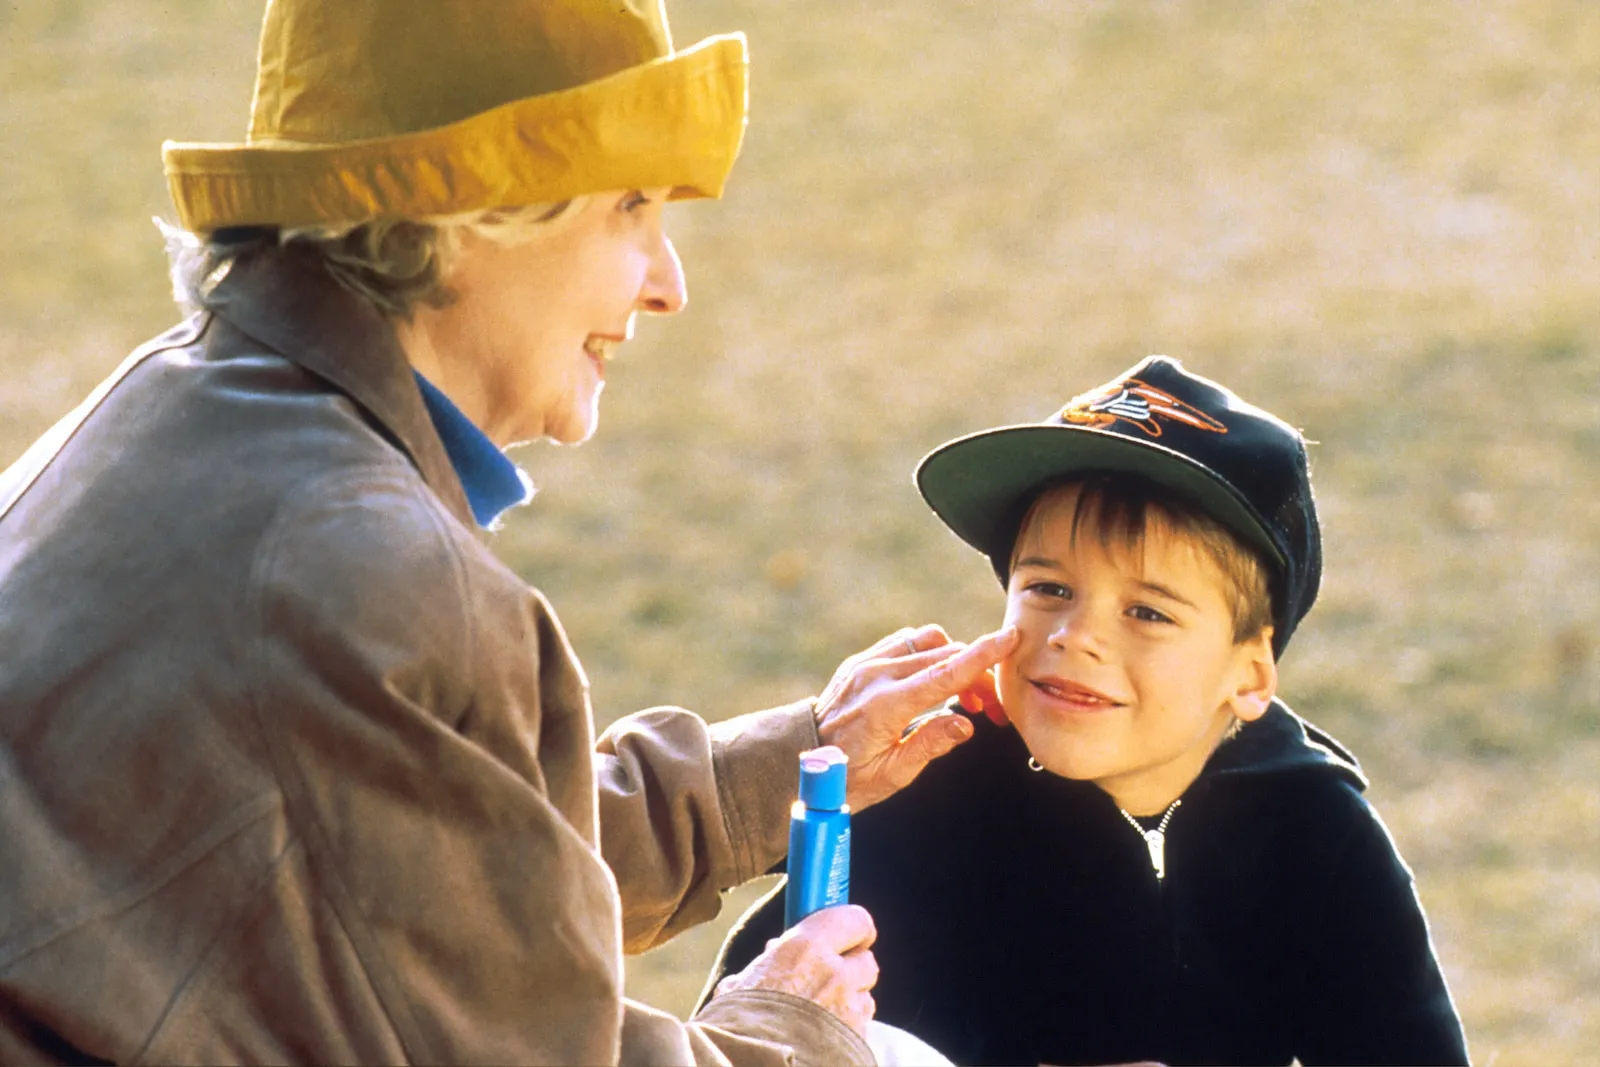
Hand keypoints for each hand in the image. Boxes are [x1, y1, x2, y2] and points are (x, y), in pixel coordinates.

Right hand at [711, 905, 878, 1038]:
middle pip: (866, 960)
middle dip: (852, 967)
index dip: (853, 928)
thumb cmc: (738, 1028)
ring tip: (822, 1014)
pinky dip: (848, 1029)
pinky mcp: (858, 1041)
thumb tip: (774, 952)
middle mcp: (836, 974)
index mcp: (806, 948)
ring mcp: (850, 1010)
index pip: (854, 920)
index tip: (845, 935)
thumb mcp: (740, 985)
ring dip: (850, 1001)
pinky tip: (824, 1038)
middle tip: (830, 977)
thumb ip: (767, 964)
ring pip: (866, 996)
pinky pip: (861, 1027)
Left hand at [815, 624, 1018, 810]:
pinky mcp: (861, 661)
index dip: (982, 656)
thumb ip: (930, 745)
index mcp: (885, 706)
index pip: (945, 673)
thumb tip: (965, 724)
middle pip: (944, 656)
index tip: (1008, 640)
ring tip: (963, 695)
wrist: (799, 760)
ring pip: (926, 641)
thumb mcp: (890, 776)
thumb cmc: (844, 777)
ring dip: (953, 660)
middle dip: (977, 674)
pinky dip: (928, 653)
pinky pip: (905, 642)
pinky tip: (933, 680)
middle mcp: (876, 675)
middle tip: (989, 708)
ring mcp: (866, 663)